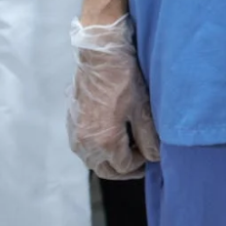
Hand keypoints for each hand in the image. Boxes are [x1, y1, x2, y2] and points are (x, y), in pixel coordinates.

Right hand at [69, 16, 159, 179]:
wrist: (100, 55)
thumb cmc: (123, 78)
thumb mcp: (142, 109)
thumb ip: (149, 138)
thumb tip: (155, 156)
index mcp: (104, 142)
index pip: (123, 167)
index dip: (140, 163)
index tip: (150, 154)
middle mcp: (85, 143)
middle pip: (105, 169)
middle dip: (124, 169)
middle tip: (140, 160)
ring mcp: (75, 133)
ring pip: (92, 160)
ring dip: (109, 160)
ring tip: (128, 148)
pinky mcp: (71, 122)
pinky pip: (83, 146)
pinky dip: (97, 149)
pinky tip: (111, 136)